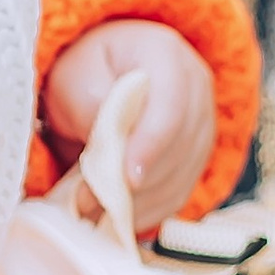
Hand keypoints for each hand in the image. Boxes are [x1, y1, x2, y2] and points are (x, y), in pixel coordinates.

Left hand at [43, 20, 220, 235]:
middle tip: (89, 203)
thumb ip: (89, 104)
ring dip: (139, 202)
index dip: (152, 145)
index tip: (127, 179)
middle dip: (135, 184)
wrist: (99, 79)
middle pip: (180, 147)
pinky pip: (180, 190)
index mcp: (167, 57)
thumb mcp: (72, 78)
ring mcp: (201, 123)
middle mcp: (196, 88)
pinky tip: (118, 218)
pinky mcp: (194, 156)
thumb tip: (109, 144)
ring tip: (94, 213)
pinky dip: (148, 210)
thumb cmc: (84, 73)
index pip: (172, 105)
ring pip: (182, 174)